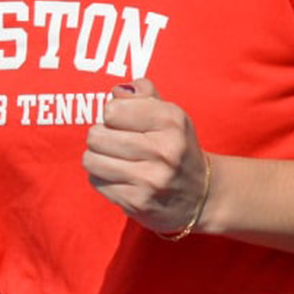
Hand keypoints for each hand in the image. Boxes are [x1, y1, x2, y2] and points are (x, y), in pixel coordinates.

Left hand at [83, 80, 210, 238]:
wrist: (202, 195)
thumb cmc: (177, 147)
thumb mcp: (170, 115)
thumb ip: (144, 95)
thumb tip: (116, 91)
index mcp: (171, 121)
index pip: (112, 110)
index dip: (113, 115)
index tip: (124, 122)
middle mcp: (163, 150)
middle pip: (97, 135)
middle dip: (101, 136)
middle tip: (116, 142)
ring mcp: (150, 179)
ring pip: (91, 159)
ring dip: (97, 157)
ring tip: (113, 159)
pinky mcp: (137, 202)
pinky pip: (96, 182)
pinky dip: (102, 178)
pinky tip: (119, 177)